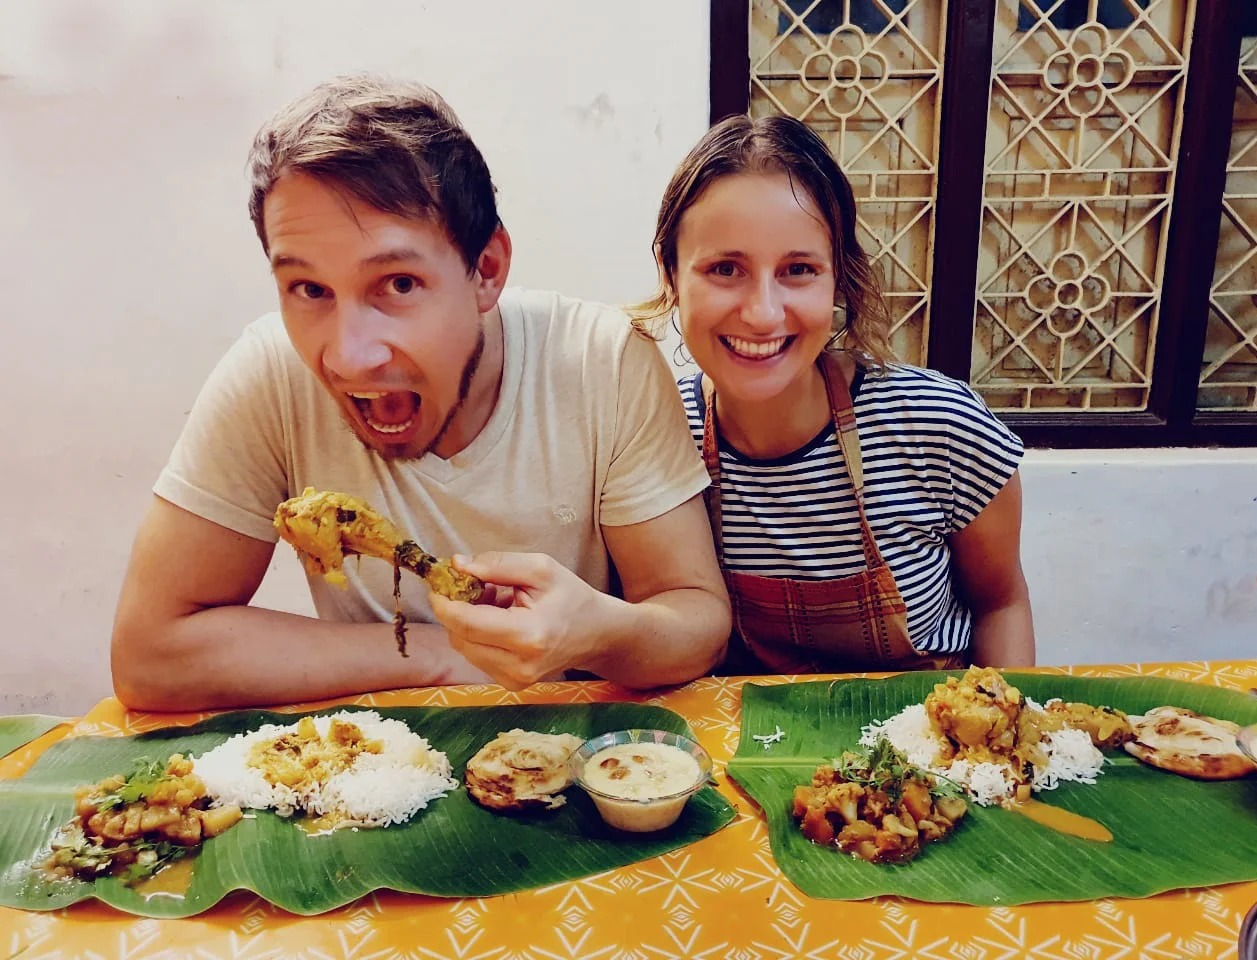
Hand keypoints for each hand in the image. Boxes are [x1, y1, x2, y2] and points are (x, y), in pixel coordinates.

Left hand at [428, 552, 606, 689]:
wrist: (599, 634)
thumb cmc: (572, 597)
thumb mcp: (541, 569)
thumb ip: (498, 564)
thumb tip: (457, 564)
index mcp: (528, 635)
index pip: (467, 623)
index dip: (444, 602)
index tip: (439, 582)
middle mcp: (519, 666)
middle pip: (460, 637)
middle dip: (456, 609)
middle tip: (474, 586)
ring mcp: (515, 680)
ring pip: (464, 648)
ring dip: (467, 622)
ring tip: (494, 602)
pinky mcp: (511, 685)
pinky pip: (476, 656)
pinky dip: (478, 635)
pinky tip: (499, 621)